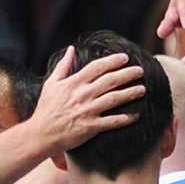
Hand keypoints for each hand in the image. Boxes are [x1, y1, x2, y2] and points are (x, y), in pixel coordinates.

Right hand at [30, 46, 144, 153]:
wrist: (41, 135)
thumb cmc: (46, 109)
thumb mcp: (51, 83)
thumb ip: (63, 65)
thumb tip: (71, 49)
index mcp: (74, 83)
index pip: (97, 67)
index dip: (113, 61)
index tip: (125, 58)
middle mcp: (83, 95)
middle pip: (110, 80)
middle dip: (127, 74)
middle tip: (140, 71)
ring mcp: (88, 111)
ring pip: (114, 99)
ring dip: (130, 93)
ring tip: (143, 90)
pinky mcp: (91, 127)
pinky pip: (112, 121)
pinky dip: (125, 118)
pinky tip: (136, 115)